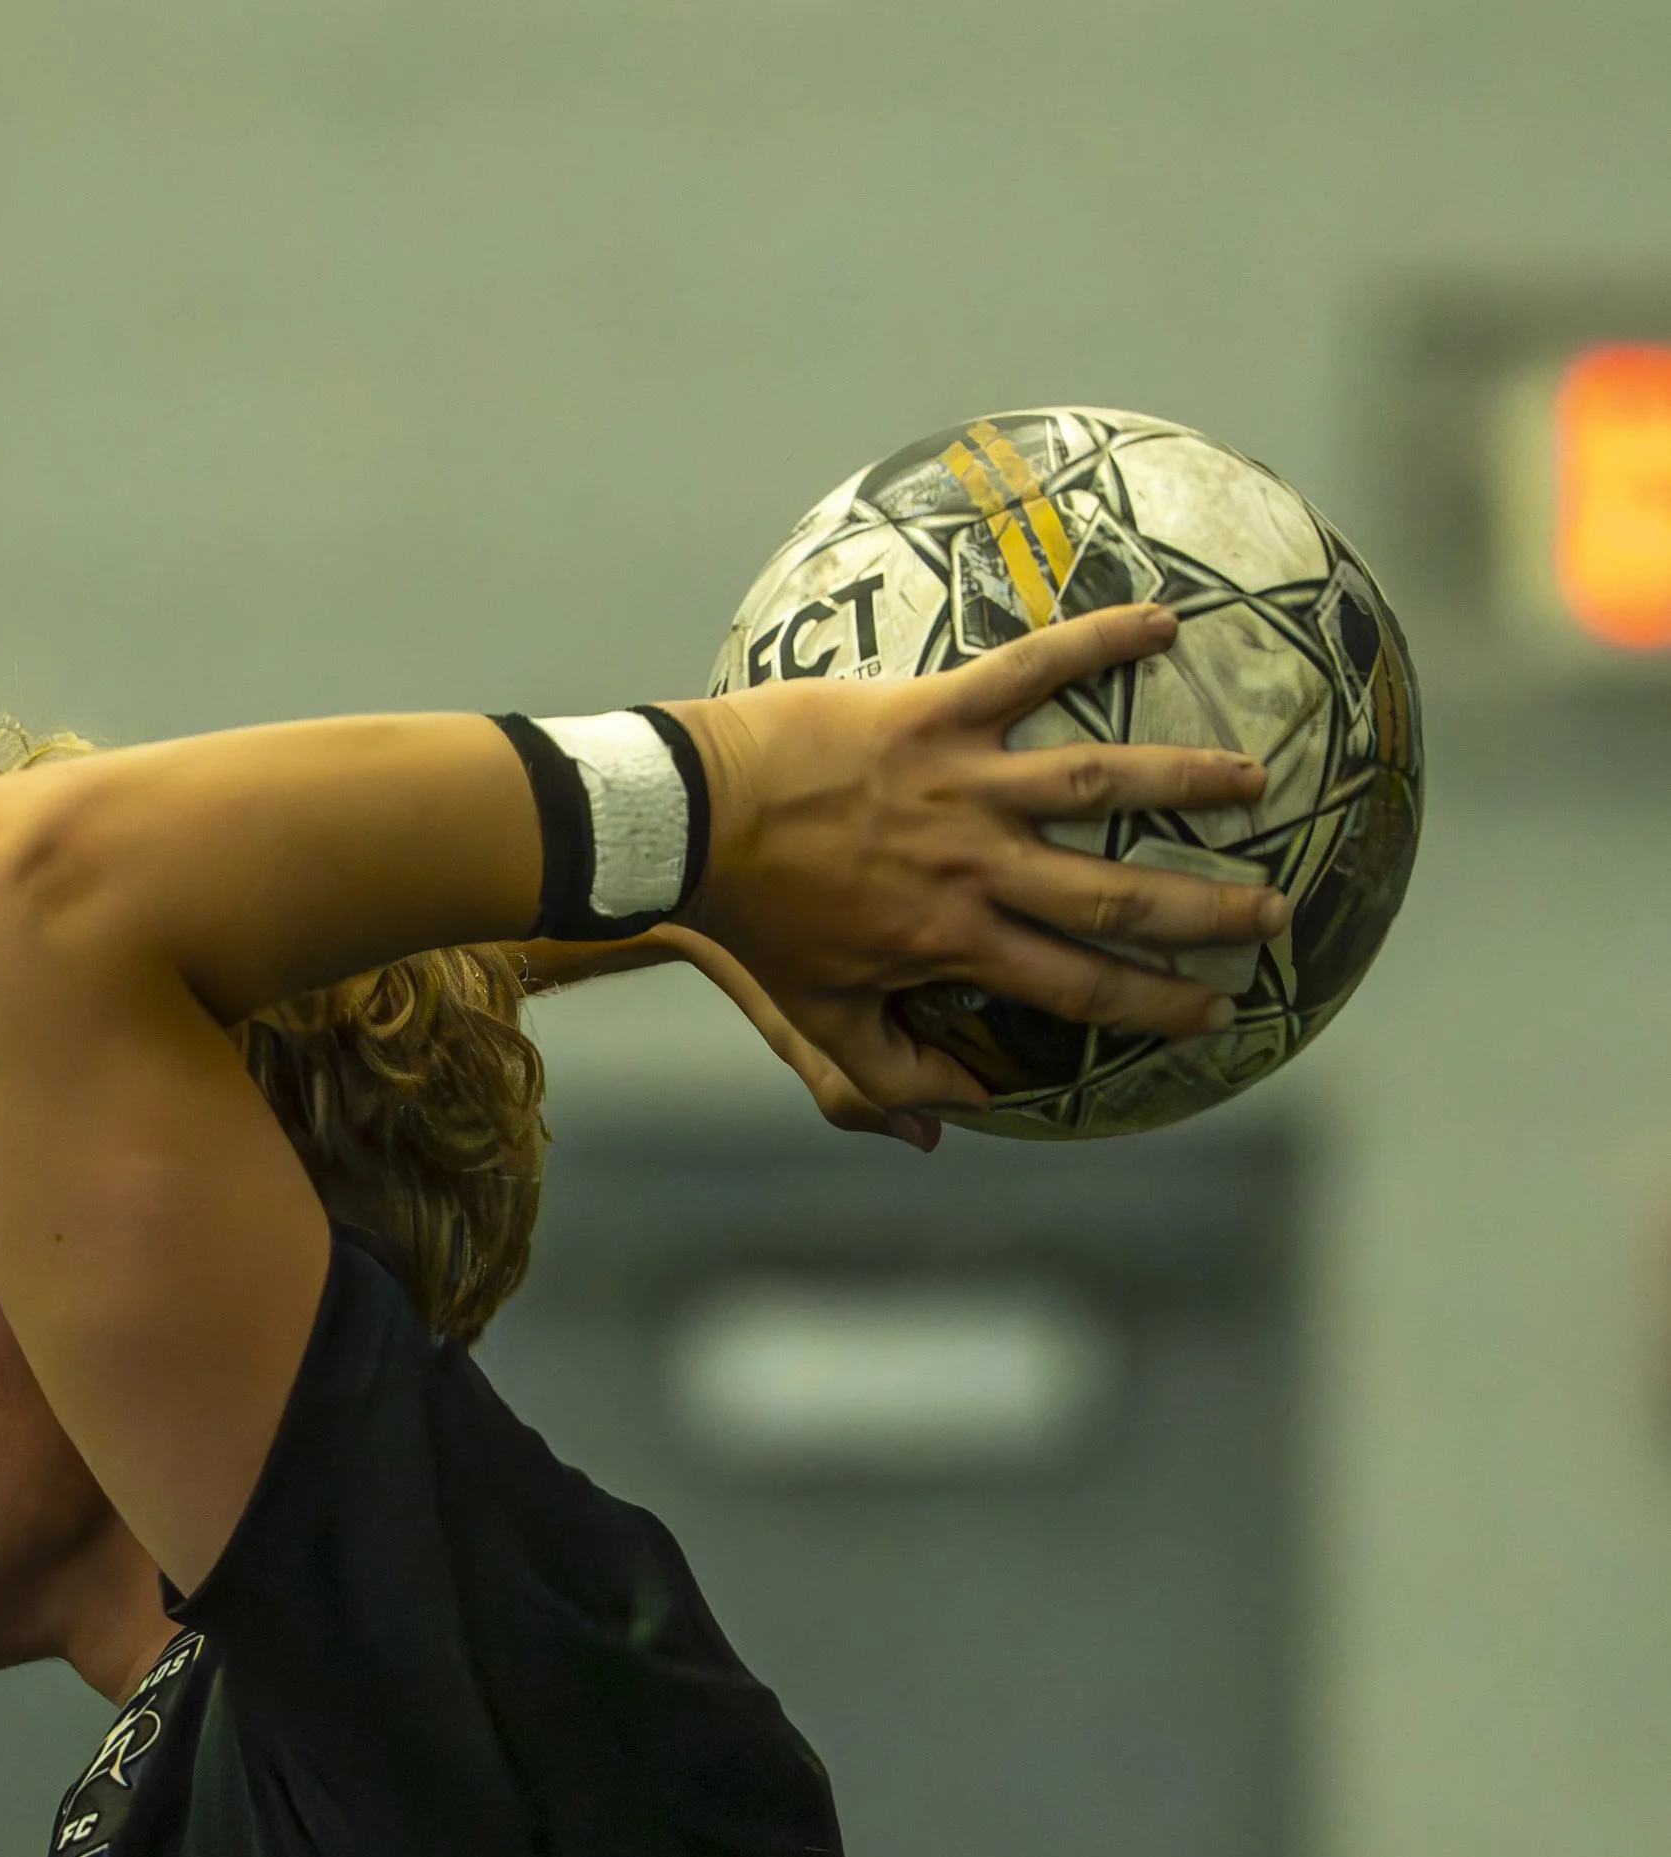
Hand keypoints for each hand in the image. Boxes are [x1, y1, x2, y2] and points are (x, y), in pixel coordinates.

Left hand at [671, 608, 1285, 1113]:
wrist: (691, 823)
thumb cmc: (757, 924)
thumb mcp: (819, 1018)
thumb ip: (885, 1078)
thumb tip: (950, 1125)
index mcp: (956, 943)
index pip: (1080, 986)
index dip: (1156, 1003)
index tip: (1217, 1010)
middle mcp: (975, 867)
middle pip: (1114, 896)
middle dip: (1203, 912)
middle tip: (1274, 916)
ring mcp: (961, 784)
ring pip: (1096, 784)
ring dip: (1182, 782)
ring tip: (1253, 783)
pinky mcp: (935, 711)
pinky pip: (1030, 670)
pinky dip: (1097, 640)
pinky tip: (1163, 621)